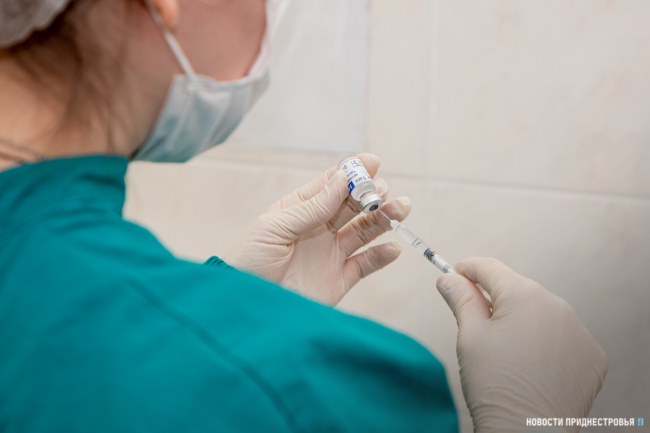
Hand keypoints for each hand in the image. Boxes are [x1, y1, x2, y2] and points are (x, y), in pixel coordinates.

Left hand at [223, 154, 410, 304]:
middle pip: (353, 206)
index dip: (352, 173)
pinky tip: (392, 247)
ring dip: (384, 219)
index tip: (372, 162)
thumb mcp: (274, 227)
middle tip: (382, 191)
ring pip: (365, 232)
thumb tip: (342, 179)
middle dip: (372, 194)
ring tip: (400, 210)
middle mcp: (319, 229)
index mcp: (300, 209)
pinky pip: (366, 265)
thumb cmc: (249, 261)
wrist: (245, 306)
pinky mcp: (338, 280)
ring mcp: (331, 254)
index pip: (331, 185)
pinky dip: (381, 256)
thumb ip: (312, 208)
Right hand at [436, 258, 607, 432]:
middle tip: (476, 323)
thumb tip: (449, 278)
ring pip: (542, 313)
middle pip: (517, 290)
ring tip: (507, 353)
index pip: (489, 268)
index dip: (467, 269)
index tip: (454, 275)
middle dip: (495, 300)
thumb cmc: (493, 385)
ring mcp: (579, 330)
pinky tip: (532, 365)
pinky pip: (564, 337)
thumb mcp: (469, 335)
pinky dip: (547, 344)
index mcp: (523, 295)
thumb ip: (461, 299)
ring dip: (523, 321)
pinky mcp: (592, 355)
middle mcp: (557, 305)